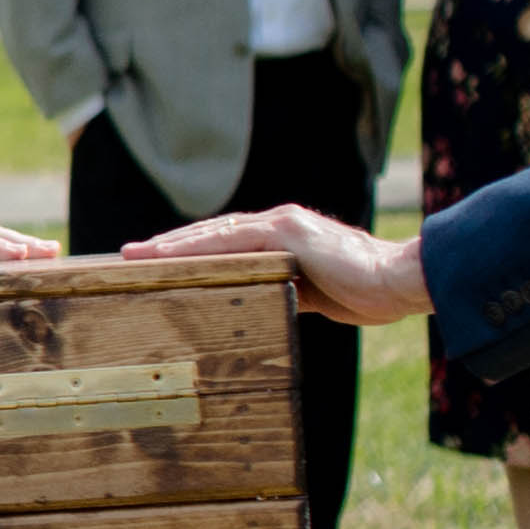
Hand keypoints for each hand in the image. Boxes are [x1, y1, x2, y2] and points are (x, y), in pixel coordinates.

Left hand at [123, 204, 428, 324]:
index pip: (226, 243)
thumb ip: (284, 290)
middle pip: (211, 234)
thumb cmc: (367, 293)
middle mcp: (278, 224)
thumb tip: (257, 304)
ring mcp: (281, 225)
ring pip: (213, 234)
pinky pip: (230, 241)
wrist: (402, 281)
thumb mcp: (315, 294)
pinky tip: (166, 256)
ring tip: (133, 255)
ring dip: (170, 244)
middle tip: (127, 256)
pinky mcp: (287, 233)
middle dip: (168, 245)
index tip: (154, 263)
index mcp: (283, 238)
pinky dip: (195, 247)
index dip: (189, 251)